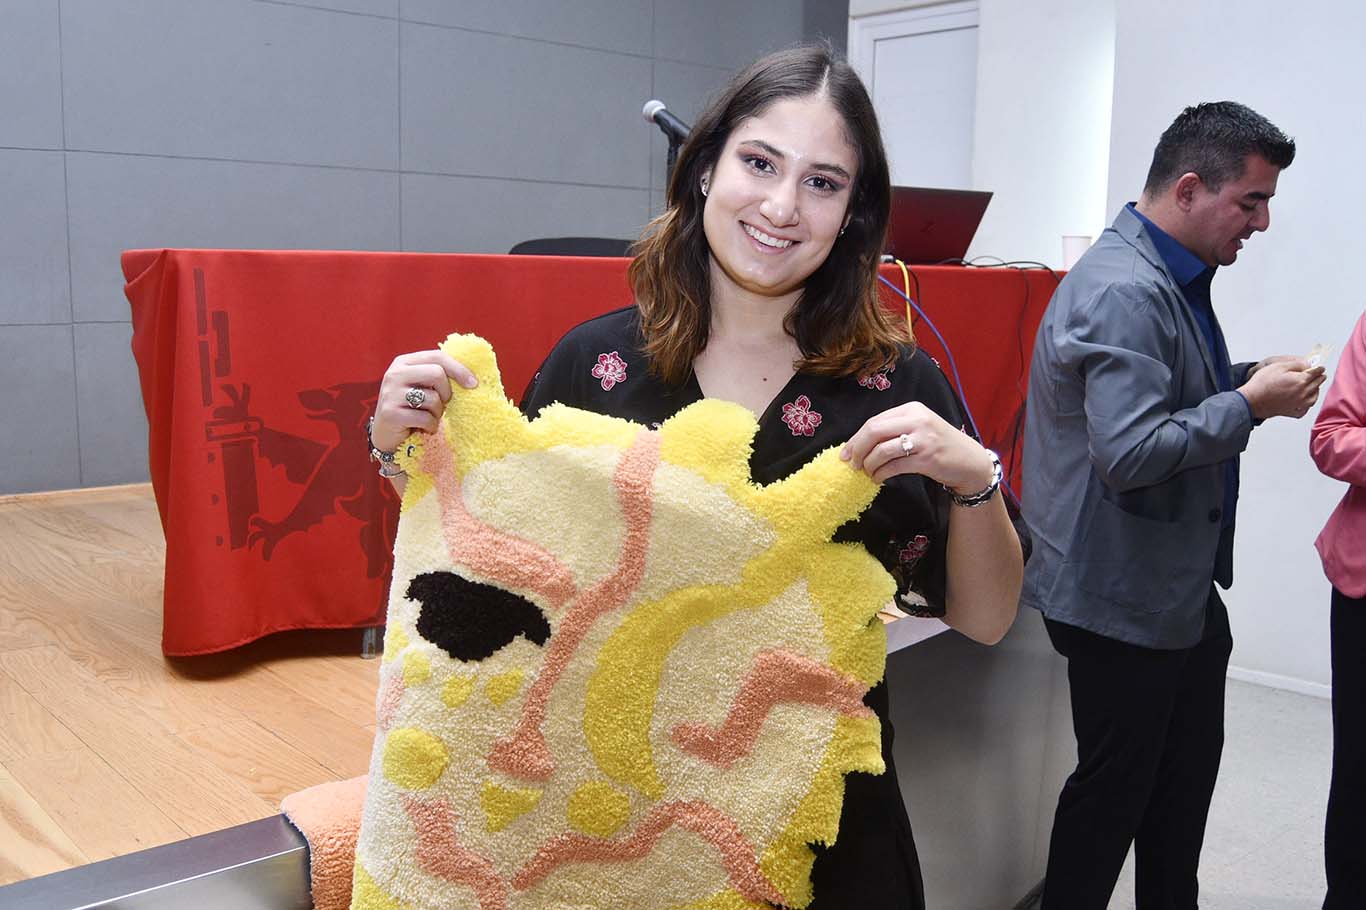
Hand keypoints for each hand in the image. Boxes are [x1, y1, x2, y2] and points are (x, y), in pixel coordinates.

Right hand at [372, 350, 477, 451]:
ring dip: (438, 413)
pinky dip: (430, 426)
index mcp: (404, 362)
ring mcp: (390, 393)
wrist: (387, 435)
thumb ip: (439, 376)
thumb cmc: (413, 408)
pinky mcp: (391, 413)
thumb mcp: (423, 386)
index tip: (474, 384)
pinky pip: (425, 418)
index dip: (459, 369)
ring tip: (428, 418)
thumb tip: (472, 377)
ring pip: (432, 398)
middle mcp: (394, 374)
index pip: (437, 357)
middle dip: (446, 393)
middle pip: (436, 374)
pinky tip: (422, 428)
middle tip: (442, 405)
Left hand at [839, 401, 993, 492]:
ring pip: (882, 450)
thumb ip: (894, 430)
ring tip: (867, 473)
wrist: (970, 462)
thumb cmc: (940, 445)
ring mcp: (923, 439)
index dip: (856, 438)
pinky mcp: (927, 458)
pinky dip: (881, 475)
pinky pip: (893, 467)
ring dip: (869, 465)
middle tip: (851, 464)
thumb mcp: (919, 428)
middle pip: (874, 431)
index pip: (874, 421)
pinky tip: (879, 479)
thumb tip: (859, 444)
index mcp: (912, 409)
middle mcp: (917, 420)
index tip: (845, 453)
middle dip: (857, 449)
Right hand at [1237, 358, 1325, 419]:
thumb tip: (1307, 365)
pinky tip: (1305, 403)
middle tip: (1320, 375)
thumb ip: (1296, 364)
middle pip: (1317, 384)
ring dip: (1316, 391)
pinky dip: (1307, 406)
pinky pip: (1305, 410)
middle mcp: (1303, 393)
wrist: (1251, 400)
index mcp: (1301, 381)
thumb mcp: (1278, 366)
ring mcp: (1298, 404)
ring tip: (1315, 387)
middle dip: (1319, 378)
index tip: (1320, 367)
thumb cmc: (1262, 384)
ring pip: (1314, 397)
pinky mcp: (1292, 411)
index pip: (1316, 373)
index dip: (1319, 368)